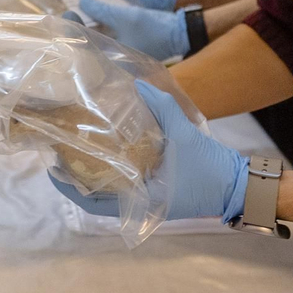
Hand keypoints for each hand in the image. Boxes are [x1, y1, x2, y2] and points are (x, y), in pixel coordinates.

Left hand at [50, 81, 248, 221]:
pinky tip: (109, 154)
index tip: (53, 168)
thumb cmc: (210, 167)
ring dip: (93, 177)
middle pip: (97, 198)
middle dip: (77, 179)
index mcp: (142, 201)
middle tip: (60, 154)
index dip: (69, 188)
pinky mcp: (159, 195)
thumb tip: (137, 85)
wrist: (239, 185)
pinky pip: (127, 188)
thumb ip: (161, 107)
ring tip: (77, 151)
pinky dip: (114, 174)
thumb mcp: (185, 134)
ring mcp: (150, 203)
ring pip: (111, 194)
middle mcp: (141, 207)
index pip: (93, 203)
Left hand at [77, 0, 187, 60]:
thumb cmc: (154, 28)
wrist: (181, 32)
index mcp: (113, 65)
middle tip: (67, 14)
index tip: (67, 13)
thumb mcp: (126, 17)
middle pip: (86, 51)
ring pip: (95, 48)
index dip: (72, 32)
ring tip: (75, 15)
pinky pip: (104, 46)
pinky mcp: (125, 56)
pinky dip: (97, 35)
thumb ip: (102, 11)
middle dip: (75, 33)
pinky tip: (91, 21)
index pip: (84, 51)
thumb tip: (82, 4)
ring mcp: (120, 62)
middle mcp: (114, 68)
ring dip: (85, 33)